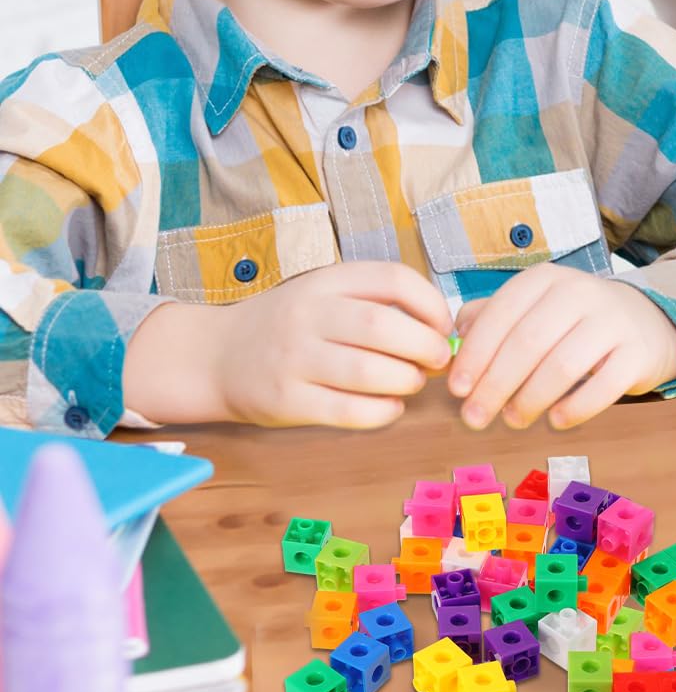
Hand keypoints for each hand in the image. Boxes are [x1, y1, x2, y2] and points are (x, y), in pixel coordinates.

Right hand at [127, 262, 453, 428]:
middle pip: (382, 326)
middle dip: (424, 346)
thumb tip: (443, 329)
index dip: (431, 304)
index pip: (393, 279)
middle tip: (437, 359)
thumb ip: (376, 303)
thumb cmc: (290, 326)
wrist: (216, 356)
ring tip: (412, 383)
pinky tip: (390, 407)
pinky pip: (347, 410)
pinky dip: (381, 412)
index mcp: (325, 282)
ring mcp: (294, 358)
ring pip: (368, 371)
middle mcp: (307, 315)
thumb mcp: (325, 295)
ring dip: (405, 381)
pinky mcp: (286, 400)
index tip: (444, 325)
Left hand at [447, 266, 675, 430]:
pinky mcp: (637, 353)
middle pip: (528, 342)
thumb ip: (492, 317)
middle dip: (495, 385)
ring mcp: (613, 322)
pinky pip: (603, 387)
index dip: (475, 353)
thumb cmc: (575, 321)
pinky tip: (555, 420)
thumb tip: (453, 341)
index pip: (502, 313)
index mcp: (546, 280)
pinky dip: (575, 409)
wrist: (645, 322)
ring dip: (530, 400)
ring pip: (563, 365)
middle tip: (475, 417)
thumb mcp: (534, 306)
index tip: (456, 389)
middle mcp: (581, 293)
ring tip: (513, 420)